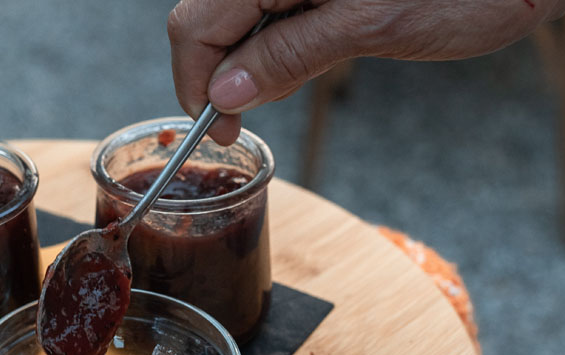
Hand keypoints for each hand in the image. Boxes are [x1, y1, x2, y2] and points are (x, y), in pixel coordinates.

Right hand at [167, 0, 564, 144]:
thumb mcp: (370, 26)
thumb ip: (288, 54)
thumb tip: (225, 93)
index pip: (196, 24)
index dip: (195, 82)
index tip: (217, 129)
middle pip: (206, 19)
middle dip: (216, 74)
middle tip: (243, 120)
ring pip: (233, 19)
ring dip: (243, 64)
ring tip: (280, 87)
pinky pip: (267, 14)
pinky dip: (270, 46)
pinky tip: (296, 62)